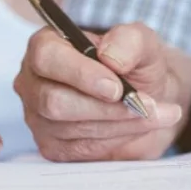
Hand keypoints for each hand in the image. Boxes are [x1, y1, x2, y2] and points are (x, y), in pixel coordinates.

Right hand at [14, 23, 183, 161]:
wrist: (145, 94)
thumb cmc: (134, 63)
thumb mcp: (141, 42)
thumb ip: (129, 40)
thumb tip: (111, 58)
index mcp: (46, 45)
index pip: (46, 58)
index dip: (80, 74)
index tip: (117, 87)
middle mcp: (34, 82)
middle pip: (55, 101)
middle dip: (106, 107)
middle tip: (146, 104)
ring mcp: (39, 117)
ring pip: (72, 128)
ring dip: (121, 123)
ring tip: (156, 113)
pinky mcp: (53, 146)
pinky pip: (81, 148)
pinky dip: (117, 138)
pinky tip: (138, 126)